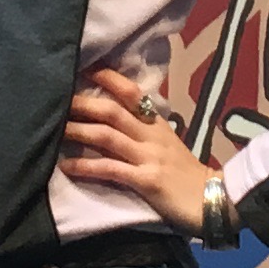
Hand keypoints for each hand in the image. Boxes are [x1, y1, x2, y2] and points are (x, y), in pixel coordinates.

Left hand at [62, 78, 205, 225]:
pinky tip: (66, 167)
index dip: (107, 78)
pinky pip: (111, 169)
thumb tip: (115, 122)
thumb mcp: (167, 145)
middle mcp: (151, 135)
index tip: (83, 67)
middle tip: (56, 98)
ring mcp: (149, 156)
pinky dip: (86, 167)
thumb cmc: (186, 175)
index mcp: (155, 124)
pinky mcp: (146, 180)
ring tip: (54, 129)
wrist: (214, 200)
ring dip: (78, 131)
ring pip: (107, 136)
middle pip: (112, 110)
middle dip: (82, 103)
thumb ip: (144, 132)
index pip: (130, 92)